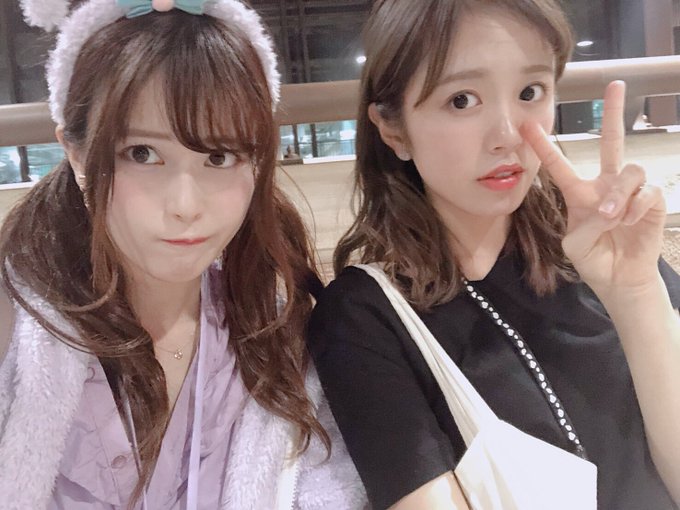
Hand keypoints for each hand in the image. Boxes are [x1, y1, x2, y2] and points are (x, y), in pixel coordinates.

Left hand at [521, 81, 665, 295]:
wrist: (617, 278)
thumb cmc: (592, 258)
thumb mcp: (574, 244)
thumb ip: (586, 224)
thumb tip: (611, 207)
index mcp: (579, 193)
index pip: (559, 165)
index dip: (543, 146)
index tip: (527, 124)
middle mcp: (605, 185)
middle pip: (610, 142)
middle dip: (612, 113)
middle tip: (614, 85)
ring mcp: (630, 191)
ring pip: (630, 170)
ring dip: (620, 195)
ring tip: (614, 217)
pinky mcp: (651, 201)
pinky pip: (647, 191)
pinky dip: (637, 207)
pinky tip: (630, 221)